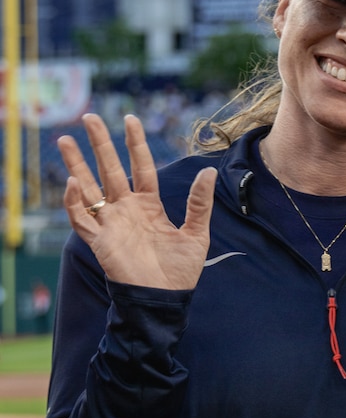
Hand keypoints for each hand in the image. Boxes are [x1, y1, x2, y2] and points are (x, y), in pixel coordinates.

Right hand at [59, 114, 217, 289]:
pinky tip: (72, 183)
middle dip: (99, 144)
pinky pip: (82, 219)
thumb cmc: (180, 270)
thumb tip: (208, 169)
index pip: (140, 167)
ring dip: (76, 165)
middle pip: (109, 170)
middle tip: (89, 116)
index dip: (135, 144)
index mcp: (149, 205)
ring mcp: (111, 224)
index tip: (131, 119)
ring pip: (88, 188)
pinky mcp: (100, 242)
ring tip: (65, 140)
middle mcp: (126, 210)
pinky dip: (74, 203)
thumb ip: (199, 202)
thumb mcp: (197, 233)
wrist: (165, 300)